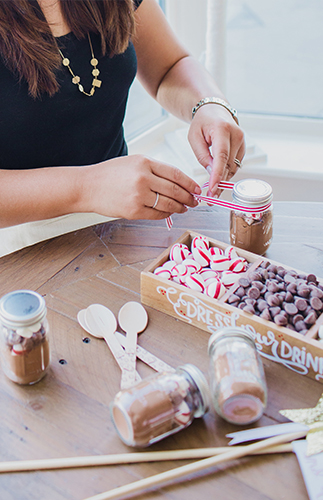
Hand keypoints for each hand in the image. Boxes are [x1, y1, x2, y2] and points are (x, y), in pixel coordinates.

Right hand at [81, 154, 200, 219]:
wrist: (88, 187)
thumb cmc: (110, 174)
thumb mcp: (133, 162)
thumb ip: (154, 169)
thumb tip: (178, 182)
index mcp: (144, 162)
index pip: (175, 173)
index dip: (189, 183)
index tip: (197, 189)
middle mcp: (143, 178)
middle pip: (174, 190)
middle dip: (188, 197)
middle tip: (194, 201)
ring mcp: (138, 195)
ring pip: (168, 204)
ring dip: (179, 208)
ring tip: (184, 208)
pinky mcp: (133, 210)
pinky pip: (156, 215)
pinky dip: (166, 215)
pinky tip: (169, 213)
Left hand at [187, 103, 245, 196]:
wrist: (215, 111)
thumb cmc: (202, 123)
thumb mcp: (194, 137)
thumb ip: (202, 155)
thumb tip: (212, 173)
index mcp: (222, 129)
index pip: (221, 156)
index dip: (217, 174)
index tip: (213, 189)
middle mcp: (236, 135)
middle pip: (228, 165)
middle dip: (219, 182)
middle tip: (210, 197)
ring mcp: (242, 142)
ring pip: (233, 167)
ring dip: (223, 180)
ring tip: (212, 191)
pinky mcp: (243, 148)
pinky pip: (235, 165)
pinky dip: (226, 174)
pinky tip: (218, 179)